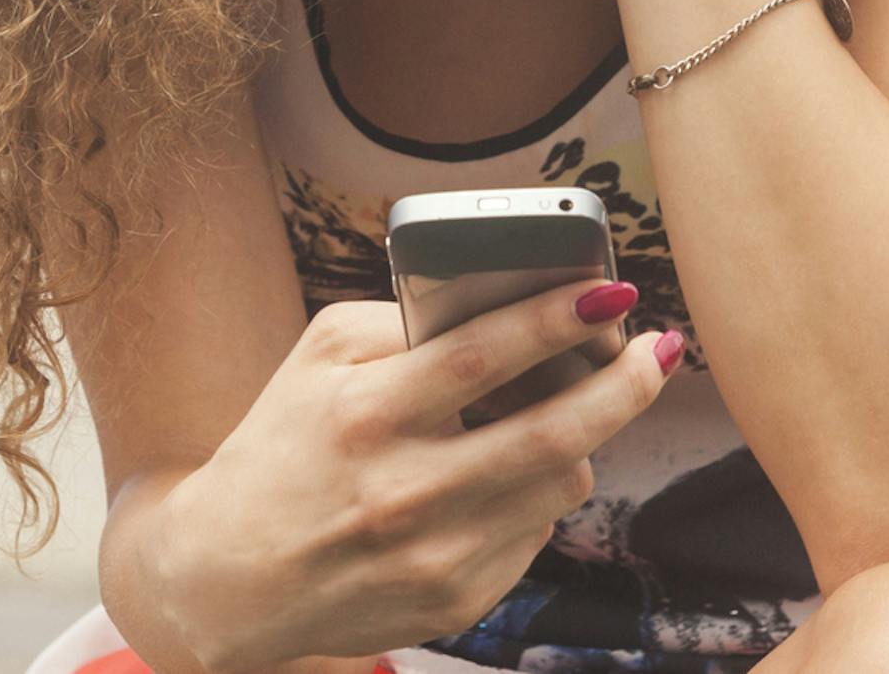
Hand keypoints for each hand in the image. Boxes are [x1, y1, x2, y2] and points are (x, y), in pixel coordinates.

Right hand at [157, 279, 676, 668]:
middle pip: (551, 435)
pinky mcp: (456, 601)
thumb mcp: (320, 356)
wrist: (230, 576)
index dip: (556, 318)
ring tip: (577, 402)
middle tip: (658, 348)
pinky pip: (534, 531)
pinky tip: (513, 468)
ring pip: (558, 485)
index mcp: (366, 413)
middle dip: (623, 386)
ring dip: (585, 436)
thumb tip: (504, 303)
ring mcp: (436, 556)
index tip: (612, 287)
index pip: (482, 356)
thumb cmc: (282, 443)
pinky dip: (539, 490)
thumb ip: (405, 323)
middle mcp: (405, 490)